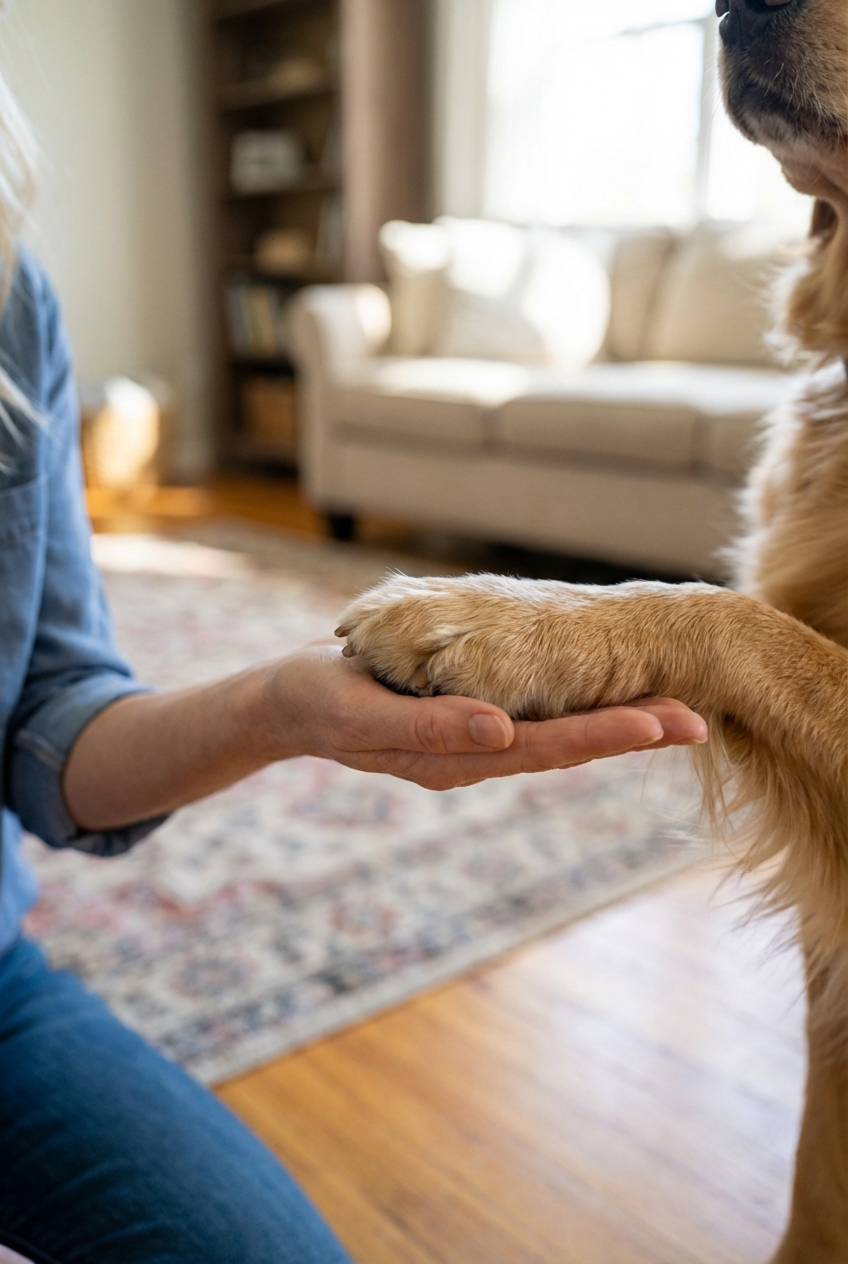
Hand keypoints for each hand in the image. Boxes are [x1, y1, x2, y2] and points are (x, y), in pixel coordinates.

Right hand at [268, 645, 707, 790]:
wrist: (291, 703)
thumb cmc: (319, 700)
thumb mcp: (363, 713)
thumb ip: (431, 726)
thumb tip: (502, 730)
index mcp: (452, 757)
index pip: (541, 748)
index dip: (601, 735)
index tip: (659, 725)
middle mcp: (474, 756)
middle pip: (565, 747)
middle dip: (631, 733)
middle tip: (698, 719)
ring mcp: (473, 743)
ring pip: (556, 736)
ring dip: (615, 726)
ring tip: (676, 713)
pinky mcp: (468, 723)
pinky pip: (534, 720)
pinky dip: (578, 712)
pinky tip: (613, 701)